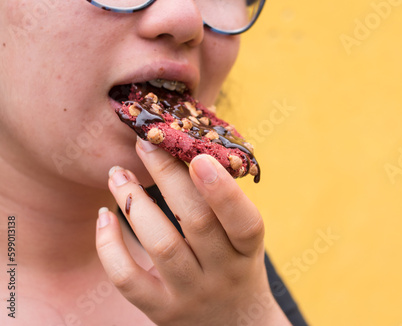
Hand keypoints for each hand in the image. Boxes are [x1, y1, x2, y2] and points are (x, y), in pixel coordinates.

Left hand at [96, 137, 290, 324]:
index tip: (198, 156)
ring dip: (135, 203)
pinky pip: (128, 279)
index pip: (245, 223)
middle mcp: (223, 274)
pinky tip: (104, 215)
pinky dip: (110, 245)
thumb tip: (188, 150)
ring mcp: (190, 296)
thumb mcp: (242, 242)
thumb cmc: (234, 267)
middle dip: (168, 178)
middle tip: (145, 143)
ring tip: (117, 173)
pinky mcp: (161, 311)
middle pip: (197, 223)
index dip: (224, 191)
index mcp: (248, 252)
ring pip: (161, 246)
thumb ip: (225, 206)